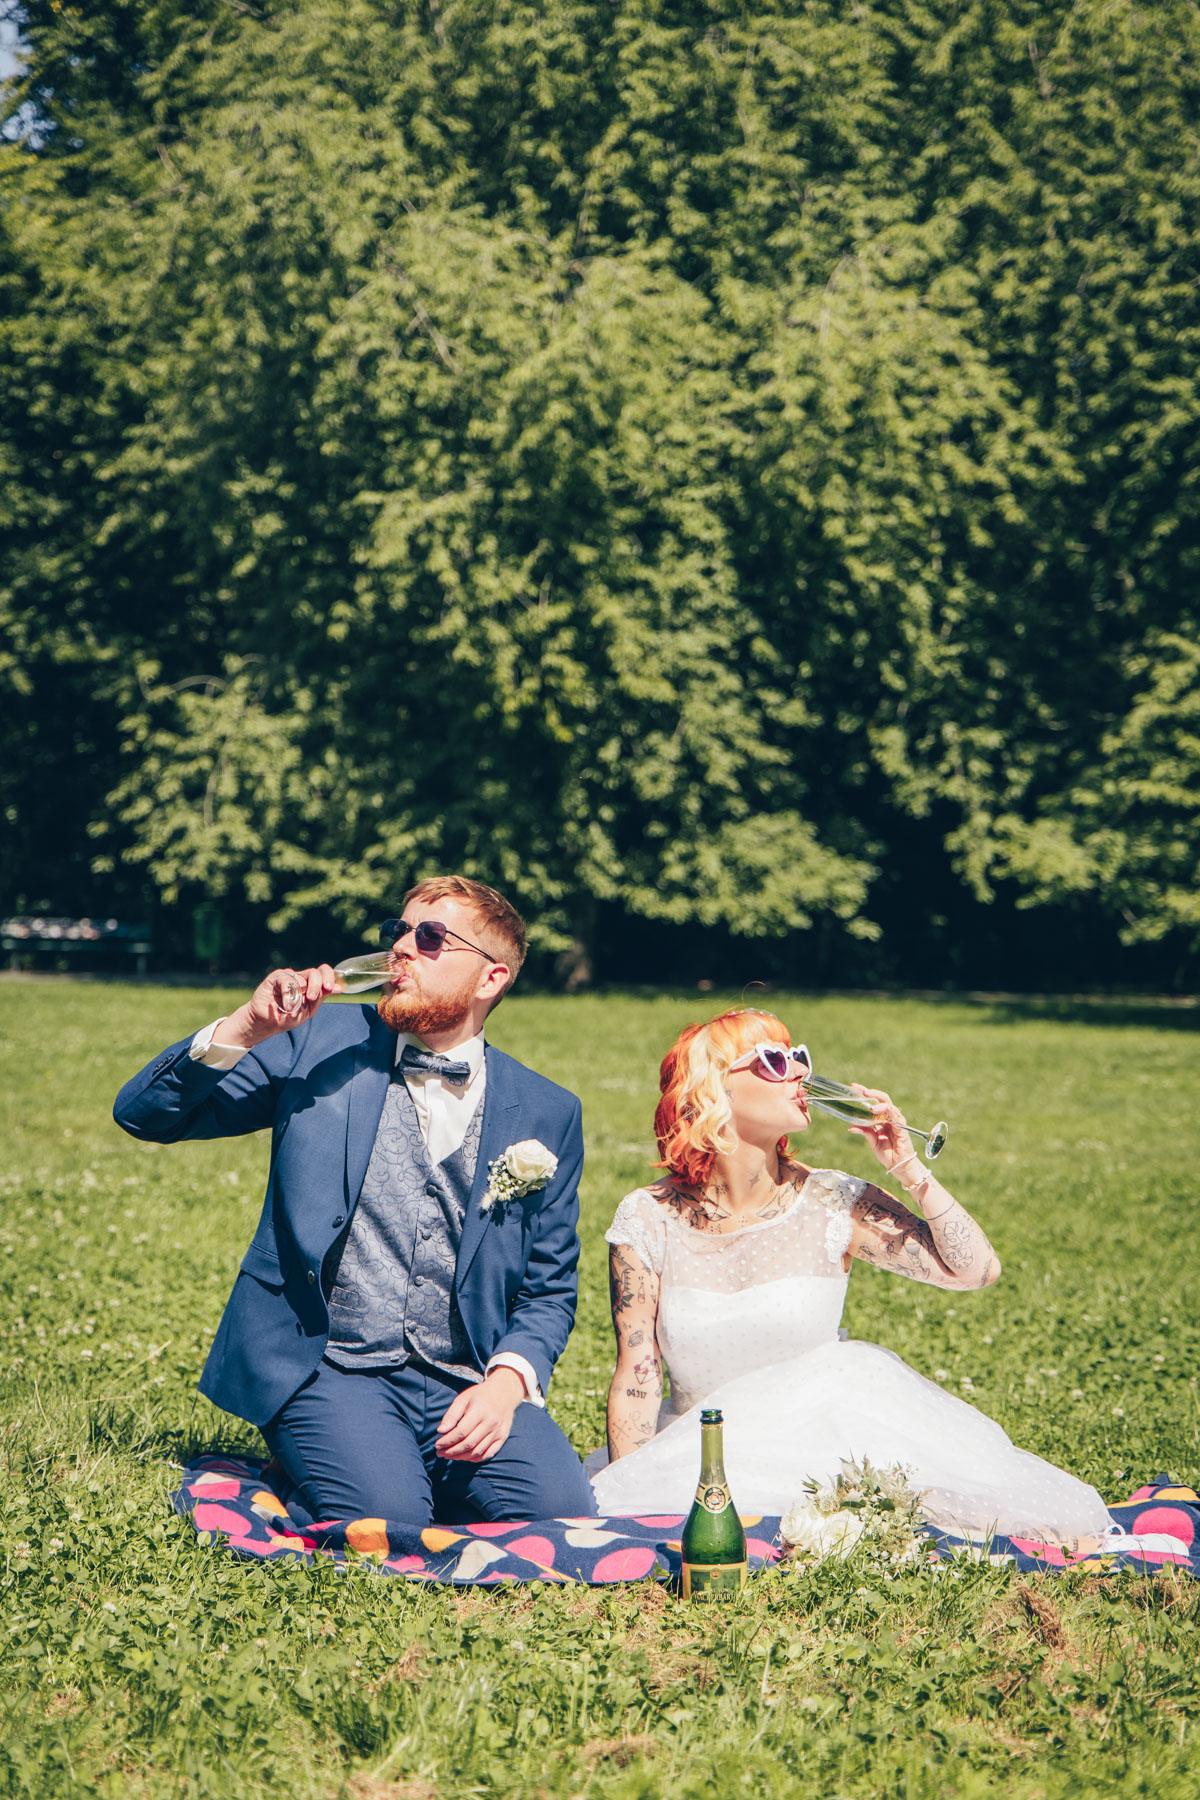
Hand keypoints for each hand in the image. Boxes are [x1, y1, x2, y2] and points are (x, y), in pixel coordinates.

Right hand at [218, 964, 338, 1049]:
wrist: (267, 1023)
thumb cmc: (288, 1017)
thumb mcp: (308, 1010)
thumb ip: (321, 997)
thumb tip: (339, 988)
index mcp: (312, 985)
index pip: (324, 973)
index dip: (329, 977)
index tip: (329, 988)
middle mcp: (301, 979)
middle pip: (315, 972)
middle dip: (317, 985)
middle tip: (312, 998)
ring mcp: (289, 977)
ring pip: (301, 977)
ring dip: (299, 995)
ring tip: (292, 1008)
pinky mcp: (276, 977)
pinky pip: (286, 979)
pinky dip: (288, 993)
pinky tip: (286, 1005)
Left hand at [435, 1368, 523, 1462]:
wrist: (504, 1392)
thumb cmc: (480, 1395)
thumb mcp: (463, 1398)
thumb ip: (452, 1415)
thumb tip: (440, 1431)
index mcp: (480, 1411)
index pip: (461, 1432)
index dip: (447, 1441)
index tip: (437, 1444)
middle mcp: (491, 1423)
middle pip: (469, 1444)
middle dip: (452, 1451)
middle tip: (440, 1453)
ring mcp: (498, 1431)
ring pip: (477, 1451)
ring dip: (461, 1457)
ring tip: (449, 1455)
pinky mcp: (502, 1437)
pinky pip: (488, 1454)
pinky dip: (475, 1458)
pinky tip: (465, 1456)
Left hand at [847, 1084, 918, 1179]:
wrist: (898, 1166)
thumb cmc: (887, 1153)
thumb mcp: (872, 1142)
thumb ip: (864, 1132)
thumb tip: (850, 1126)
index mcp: (881, 1119)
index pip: (873, 1102)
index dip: (865, 1094)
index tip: (854, 1087)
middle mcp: (889, 1118)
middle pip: (882, 1099)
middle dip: (872, 1093)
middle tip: (861, 1090)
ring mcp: (896, 1121)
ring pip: (888, 1105)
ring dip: (879, 1103)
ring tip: (870, 1106)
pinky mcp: (902, 1128)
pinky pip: (895, 1116)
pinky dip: (887, 1111)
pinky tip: (880, 1110)